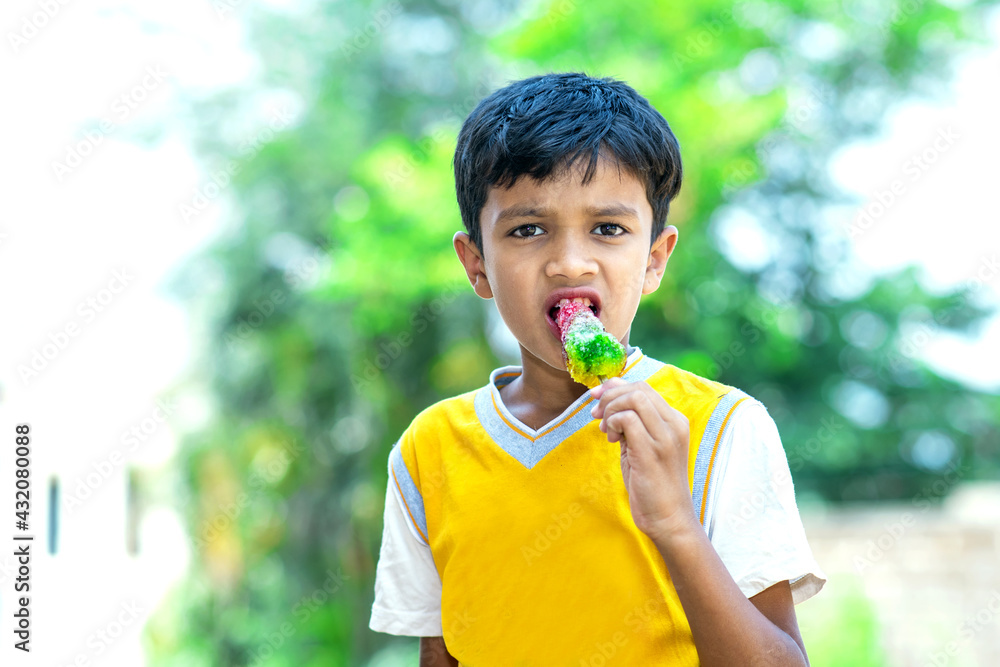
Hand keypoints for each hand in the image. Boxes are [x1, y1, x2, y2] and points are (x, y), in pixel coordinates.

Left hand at [589, 377, 696, 540]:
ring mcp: (666, 437)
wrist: (669, 519)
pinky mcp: (653, 452)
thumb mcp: (641, 445)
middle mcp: (674, 424)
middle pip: (638, 388)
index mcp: (675, 420)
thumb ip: (630, 420)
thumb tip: (610, 390)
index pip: (644, 387)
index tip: (596, 399)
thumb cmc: (652, 484)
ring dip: (611, 410)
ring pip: (633, 398)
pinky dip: (613, 423)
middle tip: (596, 416)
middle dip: (609, 396)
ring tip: (607, 431)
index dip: (615, 387)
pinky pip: (627, 419)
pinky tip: (612, 440)